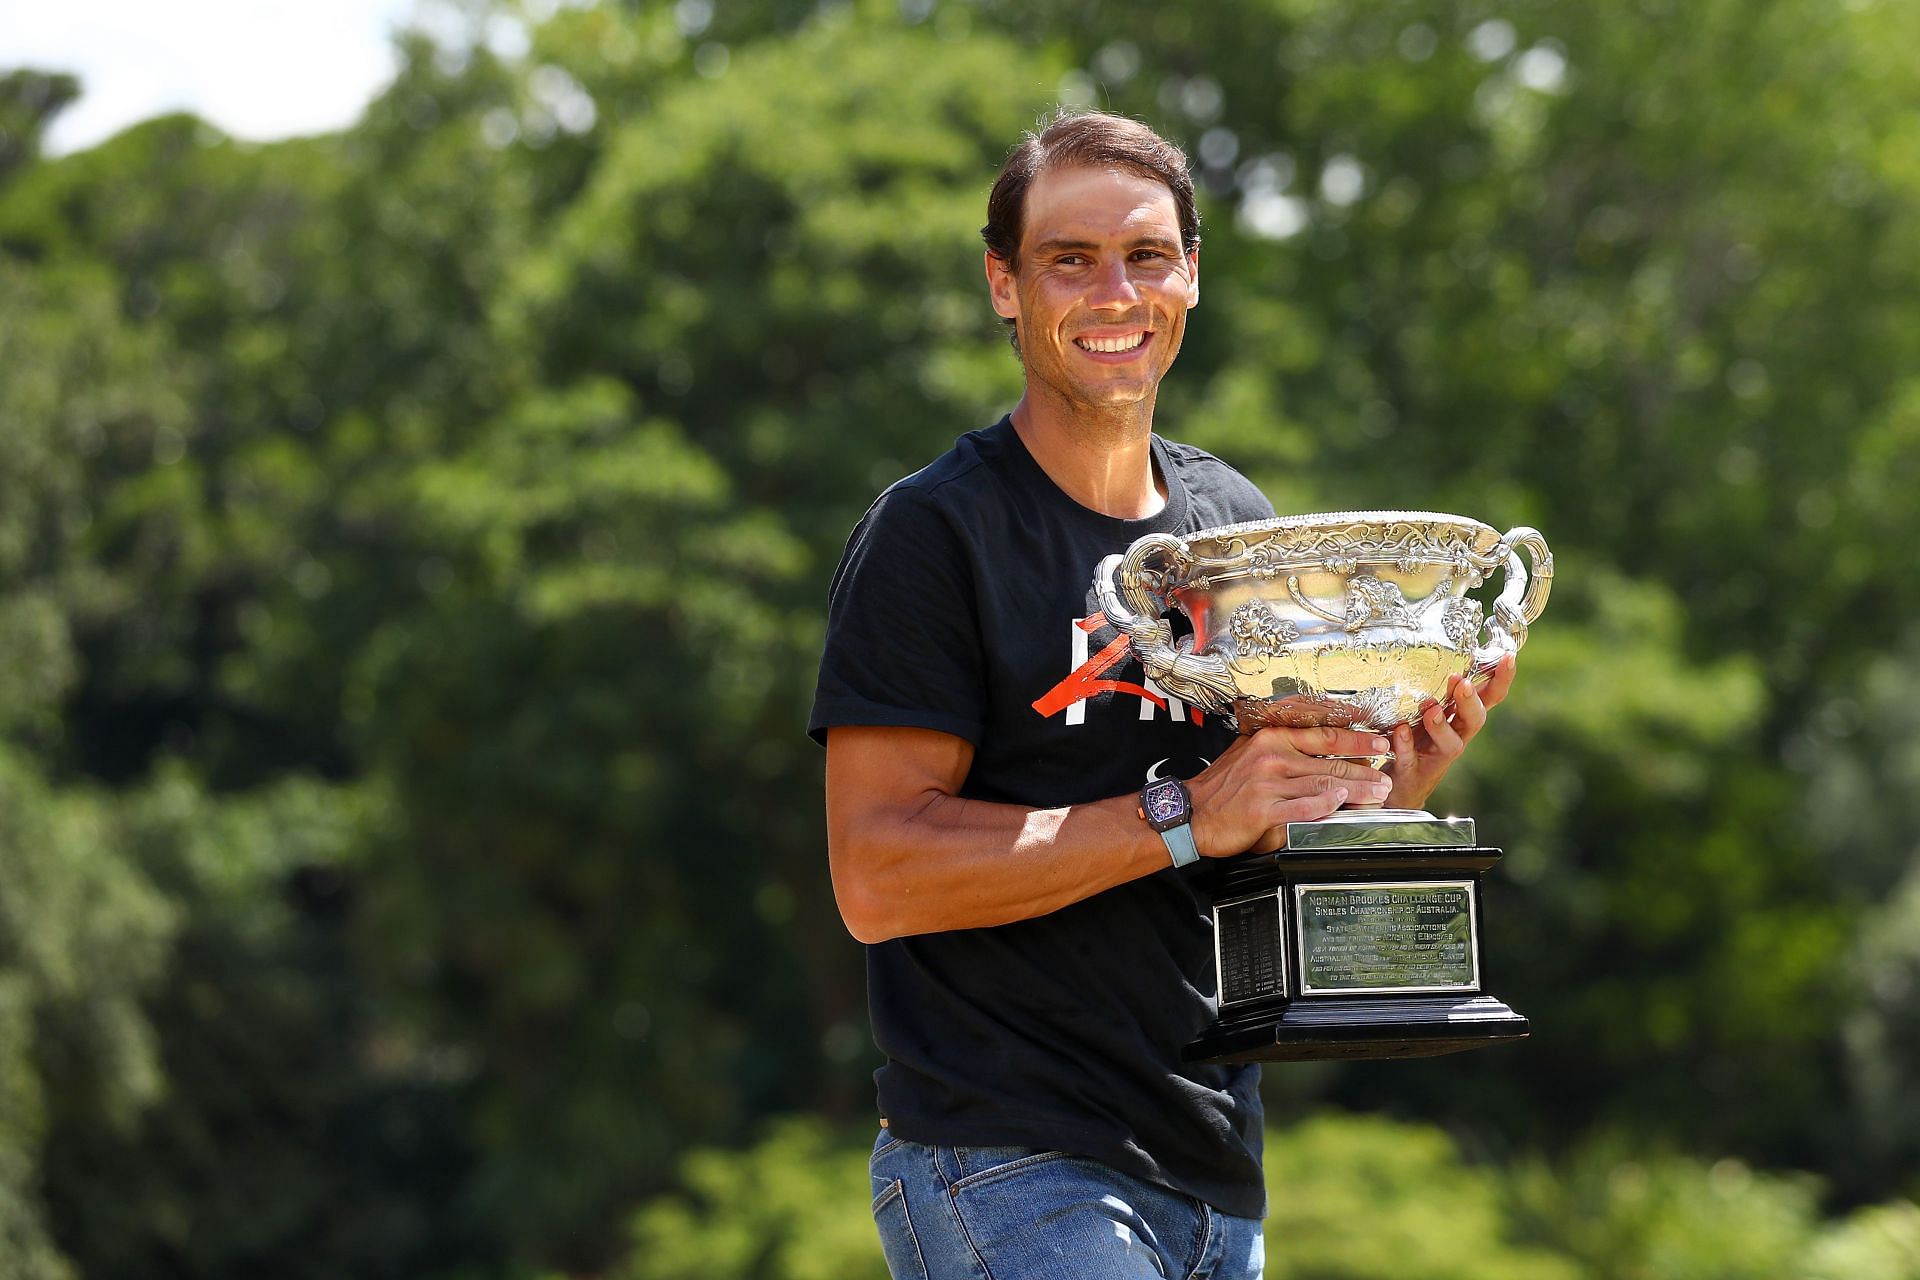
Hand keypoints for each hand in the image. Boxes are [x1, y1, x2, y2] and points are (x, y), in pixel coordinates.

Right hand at [1187, 726, 1396, 856]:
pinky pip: (1303, 808)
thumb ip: (1280, 749)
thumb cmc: (1221, 787)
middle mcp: (1272, 757)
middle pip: (1329, 763)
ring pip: (1323, 785)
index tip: (1380, 744)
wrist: (1191, 813)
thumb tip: (1316, 749)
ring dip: (1355, 791)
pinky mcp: (1264, 810)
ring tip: (1376, 796)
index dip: (1357, 741)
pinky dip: (1325, 807)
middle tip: (1386, 780)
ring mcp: (1268, 783)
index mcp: (1271, 739)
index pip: (1324, 736)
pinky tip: (1341, 806)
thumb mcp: (1248, 754)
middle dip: (1364, 772)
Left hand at [1384, 653, 1515, 810]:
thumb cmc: (1416, 741)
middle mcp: (1457, 736)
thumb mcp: (1429, 711)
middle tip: (1461, 683)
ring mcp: (1437, 755)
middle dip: (1470, 701)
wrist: (1397, 788)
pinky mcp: (1414, 771)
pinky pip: (1411, 758)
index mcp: (1462, 717)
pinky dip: (1406, 743)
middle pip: (1475, 720)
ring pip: (1451, 742)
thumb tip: (1443, 645)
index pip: (1490, 697)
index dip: (1502, 679)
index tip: (1509, 657)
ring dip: (1441, 724)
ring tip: (1431, 708)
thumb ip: (1438, 688)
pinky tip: (1400, 729)